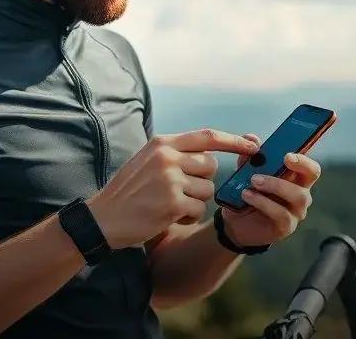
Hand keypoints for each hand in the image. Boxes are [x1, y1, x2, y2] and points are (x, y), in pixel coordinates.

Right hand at [87, 129, 258, 248]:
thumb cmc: (127, 191)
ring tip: (169, 203)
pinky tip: (167, 215)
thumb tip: (210, 154)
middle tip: (180, 189)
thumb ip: (175, 153)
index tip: (253, 145)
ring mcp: (170, 180)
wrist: (103, 218)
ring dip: (195, 200)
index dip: (233, 140)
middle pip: (210, 166)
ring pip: (207, 189)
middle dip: (203, 180)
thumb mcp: (146, 160)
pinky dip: (188, 216)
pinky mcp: (172, 203)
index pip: (207, 136)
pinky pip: (199, 209)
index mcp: (162, 143)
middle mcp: (168, 157)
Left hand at [220, 133, 321, 247]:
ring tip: (252, 182)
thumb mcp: (244, 172)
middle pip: (311, 177)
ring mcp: (296, 211)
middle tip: (275, 163)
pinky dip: (263, 203)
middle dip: (295, 167)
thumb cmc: (247, 193)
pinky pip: (281, 214)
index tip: (287, 155)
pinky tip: (247, 196)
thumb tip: (251, 138)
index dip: (304, 159)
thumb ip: (248, 156)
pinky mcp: (286, 226)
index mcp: (295, 177)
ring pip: (298, 196)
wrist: (235, 222)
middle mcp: (301, 193)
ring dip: (275, 185)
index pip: (311, 166)